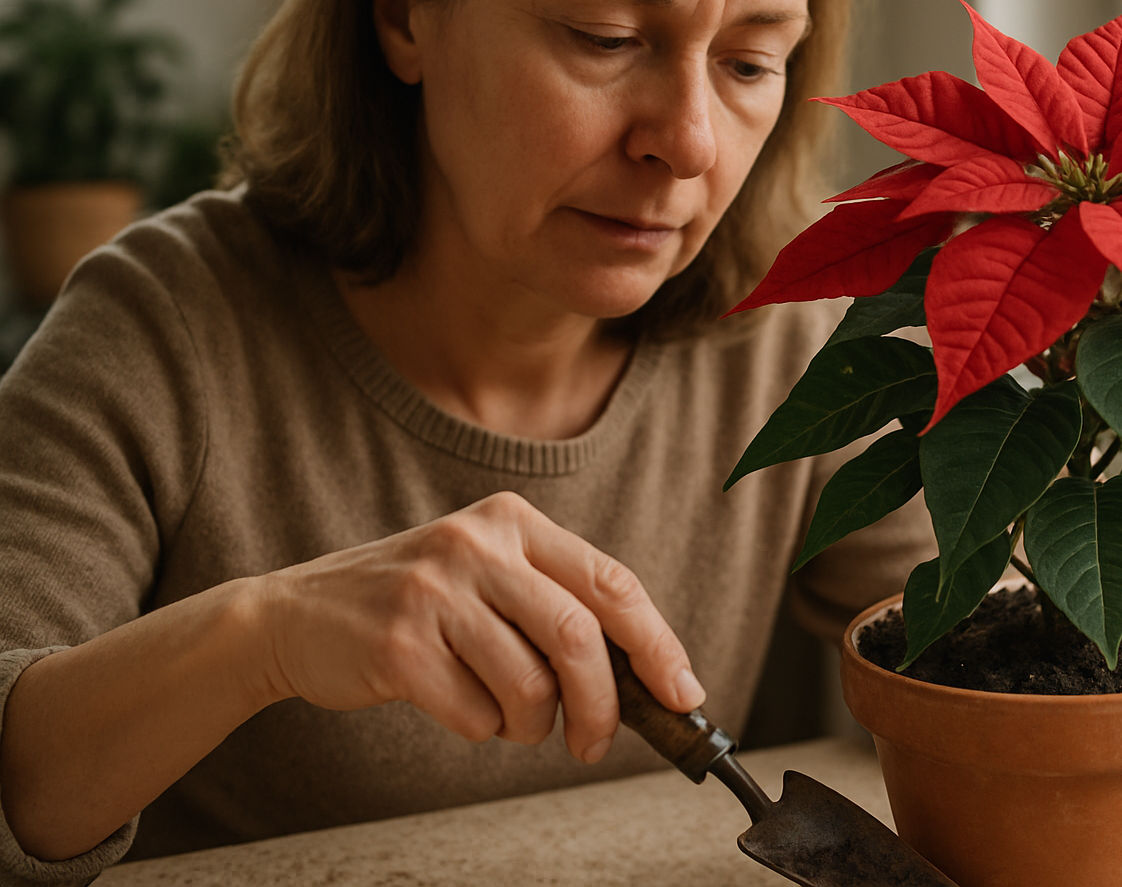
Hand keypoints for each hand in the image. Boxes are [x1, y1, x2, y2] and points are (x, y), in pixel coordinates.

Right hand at [256, 491, 704, 763]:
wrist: (294, 615)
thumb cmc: (415, 605)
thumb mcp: (487, 575)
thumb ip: (557, 607)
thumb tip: (648, 677)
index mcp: (514, 522)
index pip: (612, 582)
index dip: (657, 644)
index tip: (683, 692)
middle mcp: (478, 545)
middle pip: (580, 637)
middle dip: (603, 705)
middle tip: (596, 742)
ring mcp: (436, 591)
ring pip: (531, 686)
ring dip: (531, 725)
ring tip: (508, 717)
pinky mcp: (400, 643)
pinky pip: (477, 714)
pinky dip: (480, 728)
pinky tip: (455, 704)